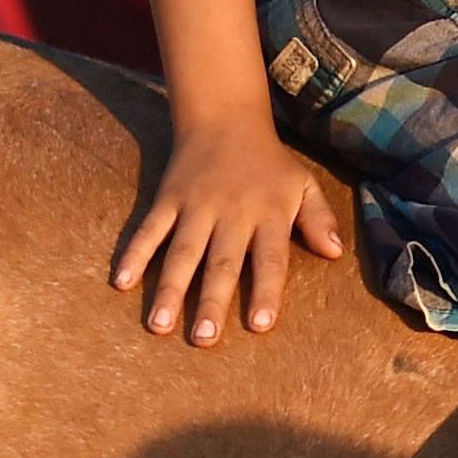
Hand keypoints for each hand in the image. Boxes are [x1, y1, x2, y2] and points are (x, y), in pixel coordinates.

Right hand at [113, 120, 348, 344]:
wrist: (225, 118)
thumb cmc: (269, 163)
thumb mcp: (304, 184)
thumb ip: (319, 219)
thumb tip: (336, 253)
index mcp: (268, 214)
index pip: (269, 259)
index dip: (265, 291)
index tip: (260, 326)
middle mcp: (232, 213)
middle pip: (221, 262)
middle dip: (212, 301)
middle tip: (204, 339)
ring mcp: (196, 206)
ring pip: (182, 252)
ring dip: (170, 289)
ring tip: (158, 326)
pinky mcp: (167, 199)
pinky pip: (148, 229)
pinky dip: (134, 254)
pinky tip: (121, 282)